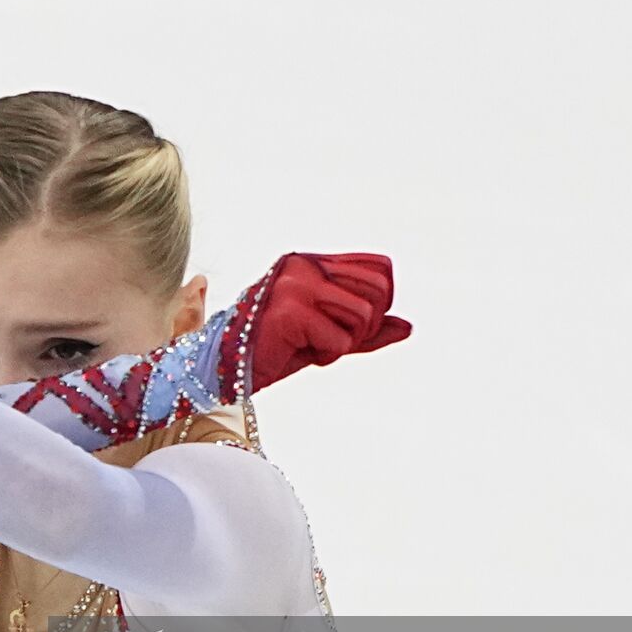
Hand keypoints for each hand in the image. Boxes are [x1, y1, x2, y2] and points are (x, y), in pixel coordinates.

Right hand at [250, 252, 411, 391]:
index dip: (381, 302)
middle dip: (366, 325)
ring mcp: (295, 286)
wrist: (224, 369)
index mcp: (312, 262)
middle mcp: (304, 266)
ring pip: (363, 315)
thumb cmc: (274, 350)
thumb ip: (366, 330)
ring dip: (344, 342)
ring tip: (314, 345)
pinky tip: (300, 352)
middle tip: (334, 339)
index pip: (381, 268)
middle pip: (379, 290)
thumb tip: (407, 327)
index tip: (353, 324)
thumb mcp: (327, 335)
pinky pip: (340, 341)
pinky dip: (326, 356)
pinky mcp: (290, 312)